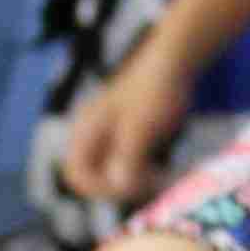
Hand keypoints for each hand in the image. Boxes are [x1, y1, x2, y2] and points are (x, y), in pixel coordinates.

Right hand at [60, 41, 195, 210]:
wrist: (173, 62)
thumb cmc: (154, 90)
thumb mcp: (141, 126)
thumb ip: (128, 157)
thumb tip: (119, 187)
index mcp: (86, 129)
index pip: (76, 174)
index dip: (98, 188)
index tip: (130, 188)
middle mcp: (92, 135)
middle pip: (94, 178)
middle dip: (121, 187)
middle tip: (152, 186)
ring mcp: (109, 138)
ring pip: (114, 175)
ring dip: (136, 184)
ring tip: (163, 180)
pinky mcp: (127, 140)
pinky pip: (129, 168)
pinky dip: (145, 175)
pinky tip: (166, 172)